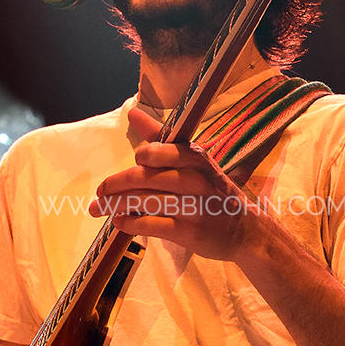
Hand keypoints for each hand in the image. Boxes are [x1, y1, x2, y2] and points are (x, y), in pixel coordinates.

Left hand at [90, 106, 261, 260]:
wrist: (245, 230)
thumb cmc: (213, 191)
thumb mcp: (194, 161)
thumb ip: (160, 138)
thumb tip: (132, 112)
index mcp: (195, 157)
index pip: (157, 151)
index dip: (142, 157)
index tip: (132, 164)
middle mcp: (196, 179)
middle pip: (144, 177)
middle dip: (114, 185)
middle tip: (99, 192)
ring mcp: (193, 207)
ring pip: (143, 201)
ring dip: (115, 205)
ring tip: (100, 208)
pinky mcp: (189, 233)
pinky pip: (151, 225)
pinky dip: (130, 223)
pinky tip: (121, 222)